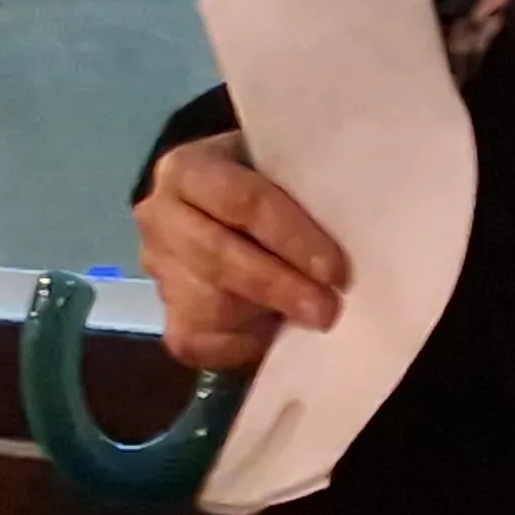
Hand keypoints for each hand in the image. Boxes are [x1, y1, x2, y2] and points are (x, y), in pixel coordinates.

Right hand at [136, 131, 349, 373]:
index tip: (335, 270)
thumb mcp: (282, 174)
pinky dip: (241, 344)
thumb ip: (304, 191)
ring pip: (207, 303)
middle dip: (277, 286)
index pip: (240, 200)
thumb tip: (356, 231)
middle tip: (326, 310)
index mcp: (187, 170)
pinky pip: (199, 341)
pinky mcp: (167, 318)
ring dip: (263, 315)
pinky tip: (271, 332)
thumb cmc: (271, 191)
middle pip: (217, 256)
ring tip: (307, 319)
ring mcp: (158, 270)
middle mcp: (159, 217)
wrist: (224, 216)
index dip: (290, 236)